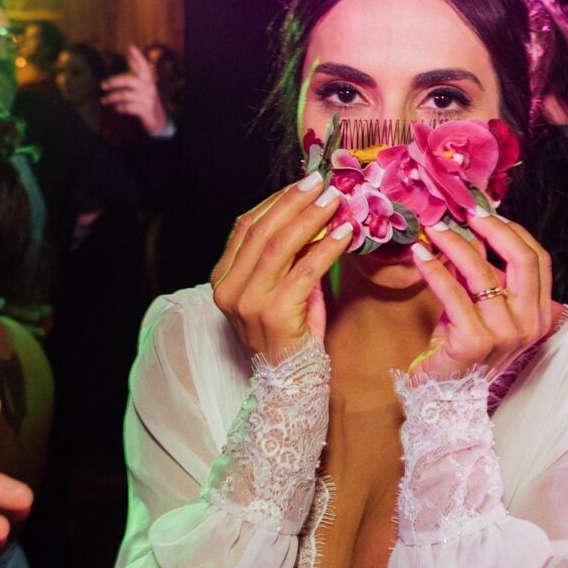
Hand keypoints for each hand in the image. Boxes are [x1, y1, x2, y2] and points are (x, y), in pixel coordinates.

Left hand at [101, 45, 169, 134]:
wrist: (157, 118)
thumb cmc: (146, 97)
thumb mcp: (143, 83)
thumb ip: (137, 69)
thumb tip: (130, 52)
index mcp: (148, 79)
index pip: (144, 66)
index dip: (138, 56)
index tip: (131, 46)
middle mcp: (149, 87)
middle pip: (128, 80)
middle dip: (113, 82)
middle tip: (102, 85)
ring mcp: (147, 99)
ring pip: (125, 95)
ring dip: (112, 98)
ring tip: (104, 100)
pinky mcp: (145, 110)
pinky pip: (128, 107)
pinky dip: (120, 108)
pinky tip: (116, 108)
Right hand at [211, 175, 355, 360]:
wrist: (288, 385)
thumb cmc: (288, 335)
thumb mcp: (276, 290)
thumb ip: (283, 258)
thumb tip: (311, 214)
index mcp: (222, 279)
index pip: (245, 227)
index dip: (275, 201)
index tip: (303, 183)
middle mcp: (229, 289)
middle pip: (262, 231)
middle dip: (294, 202)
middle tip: (322, 182)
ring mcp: (249, 303)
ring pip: (280, 246)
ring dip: (311, 218)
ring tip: (336, 201)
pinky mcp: (275, 315)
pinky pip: (305, 271)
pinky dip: (327, 248)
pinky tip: (345, 234)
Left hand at [407, 207, 555, 384]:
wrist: (444, 392)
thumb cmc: (462, 345)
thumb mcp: (483, 305)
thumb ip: (488, 273)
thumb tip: (473, 227)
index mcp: (539, 314)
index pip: (537, 260)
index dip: (512, 231)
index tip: (484, 212)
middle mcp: (529, 325)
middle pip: (522, 260)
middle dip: (491, 228)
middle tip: (463, 212)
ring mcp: (505, 335)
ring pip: (483, 273)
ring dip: (454, 244)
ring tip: (433, 229)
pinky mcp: (474, 342)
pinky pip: (454, 293)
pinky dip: (435, 269)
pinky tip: (420, 254)